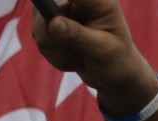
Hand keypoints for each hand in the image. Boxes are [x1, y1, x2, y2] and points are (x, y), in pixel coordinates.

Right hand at [31, 0, 157, 116]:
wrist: (116, 76)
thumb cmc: (117, 61)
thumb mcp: (102, 50)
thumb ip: (77, 35)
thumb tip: (53, 23)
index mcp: (97, 0)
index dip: (52, 4)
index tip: (52, 20)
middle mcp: (78, 0)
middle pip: (44, 6)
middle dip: (51, 35)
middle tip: (74, 55)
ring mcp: (64, 10)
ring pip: (39, 26)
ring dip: (56, 50)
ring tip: (79, 58)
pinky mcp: (53, 23)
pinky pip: (39, 37)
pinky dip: (54, 54)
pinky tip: (73, 58)